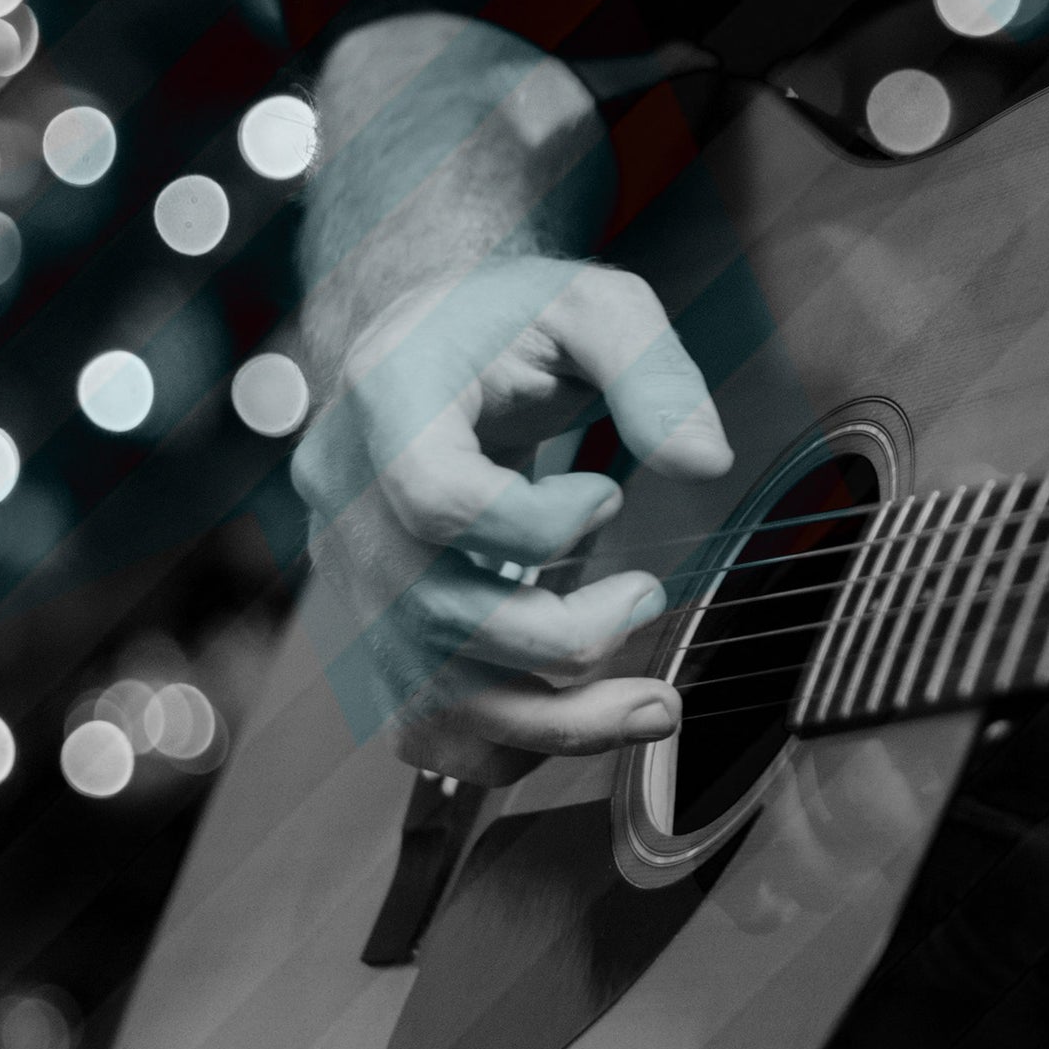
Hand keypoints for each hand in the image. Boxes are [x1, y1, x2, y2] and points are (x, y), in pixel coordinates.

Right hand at [291, 255, 732, 780]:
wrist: (433, 341)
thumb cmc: (511, 320)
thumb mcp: (595, 305)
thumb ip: (652, 370)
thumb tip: (702, 461)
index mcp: (387, 400)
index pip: (434, 498)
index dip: (535, 523)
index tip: (607, 496)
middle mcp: (346, 495)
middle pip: (435, 615)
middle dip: (566, 638)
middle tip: (648, 597)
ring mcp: (351, 572)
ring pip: (429, 692)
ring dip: (554, 722)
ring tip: (653, 708)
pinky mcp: (373, 624)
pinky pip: (419, 724)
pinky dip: (502, 743)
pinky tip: (575, 717)